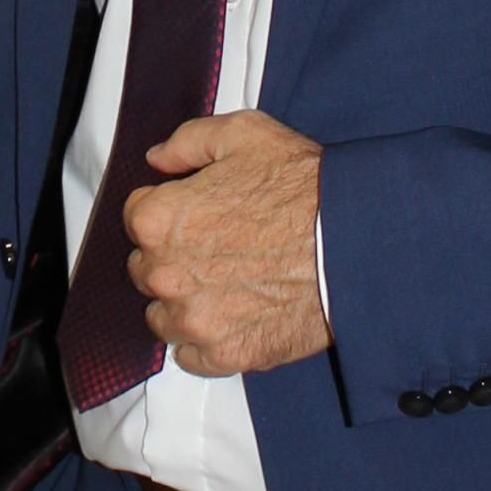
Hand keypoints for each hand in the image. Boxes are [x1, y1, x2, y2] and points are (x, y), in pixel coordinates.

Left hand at [123, 110, 326, 376]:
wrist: (355, 242)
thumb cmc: (303, 186)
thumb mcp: (245, 134)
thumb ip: (187, 142)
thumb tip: (157, 160)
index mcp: (159, 219)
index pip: (136, 218)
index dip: (168, 211)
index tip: (198, 214)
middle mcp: (165, 275)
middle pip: (145, 270)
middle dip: (172, 259)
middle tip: (218, 249)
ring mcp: (194, 321)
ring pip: (164, 317)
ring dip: (184, 304)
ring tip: (227, 286)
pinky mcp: (225, 355)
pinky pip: (192, 356)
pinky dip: (208, 341)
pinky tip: (237, 317)